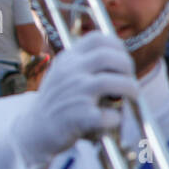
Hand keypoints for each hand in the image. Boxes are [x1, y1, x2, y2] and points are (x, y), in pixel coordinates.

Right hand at [13, 33, 138, 168]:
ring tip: (132, 97)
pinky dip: (116, 117)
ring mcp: (72, 94)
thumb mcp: (67, 74)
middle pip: (106, 57)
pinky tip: (113, 118)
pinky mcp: (77, 117)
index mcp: (68, 59)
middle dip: (127, 66)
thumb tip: (125, 63)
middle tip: (130, 79)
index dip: (117, 46)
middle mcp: (69, 73)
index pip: (96, 38)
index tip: (123, 60)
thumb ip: (89, 64)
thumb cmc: (60, 101)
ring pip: (107, 82)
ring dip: (129, 89)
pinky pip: (106, 115)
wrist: (36, 130)